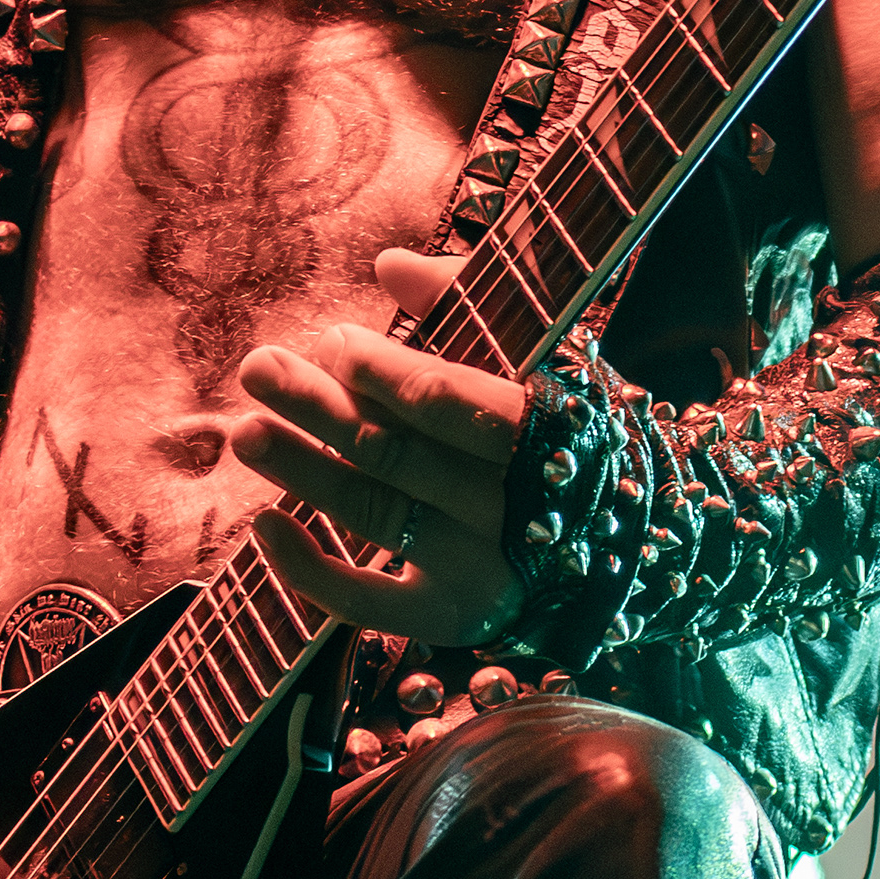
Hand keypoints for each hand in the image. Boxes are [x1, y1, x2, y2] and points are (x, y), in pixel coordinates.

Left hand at [229, 247, 531, 640]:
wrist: (634, 542)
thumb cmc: (570, 431)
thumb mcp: (539, 356)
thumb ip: (469, 303)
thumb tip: (390, 263)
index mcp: (542, 434)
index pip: (446, 402)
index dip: (380, 371)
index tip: (330, 341)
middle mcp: (510, 508)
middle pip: (394, 453)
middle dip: (319, 407)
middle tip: (259, 368)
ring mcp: (478, 567)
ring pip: (374, 514)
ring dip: (301, 471)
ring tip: (245, 431)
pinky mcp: (449, 615)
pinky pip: (369, 602)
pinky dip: (311, 571)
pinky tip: (263, 527)